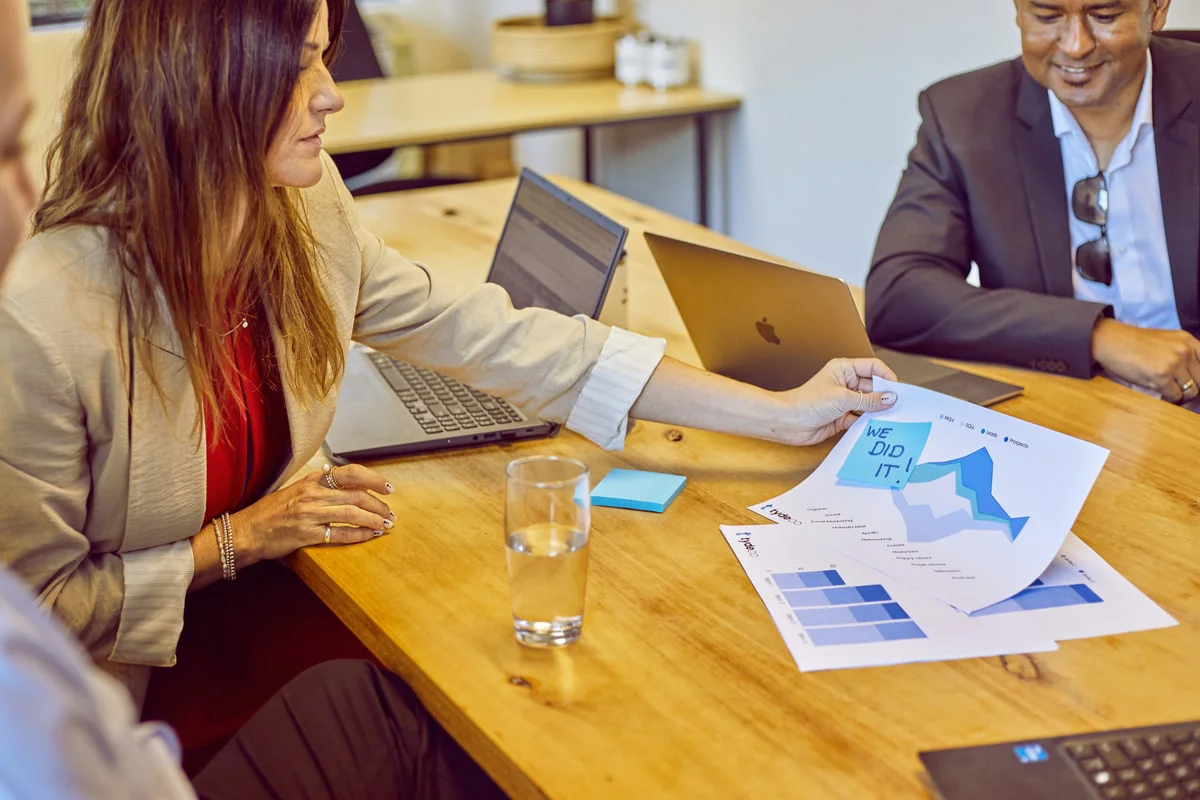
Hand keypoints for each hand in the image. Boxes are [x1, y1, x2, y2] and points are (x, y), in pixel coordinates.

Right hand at [230, 463, 395, 562]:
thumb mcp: (298, 491)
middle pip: (356, 495)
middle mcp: (312, 494)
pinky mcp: (306, 534)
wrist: (246, 531)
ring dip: (374, 519)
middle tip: (390, 513)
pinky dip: (359, 535)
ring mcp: (309, 514)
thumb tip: (351, 486)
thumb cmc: (272, 512)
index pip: (350, 473)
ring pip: (352, 513)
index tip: (388, 488)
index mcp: (312, 480)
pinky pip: (339, 534)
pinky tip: (370, 536)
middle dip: (379, 505)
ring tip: (386, 525)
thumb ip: (322, 488)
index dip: (373, 479)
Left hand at [771, 358, 898, 445]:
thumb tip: (890, 398)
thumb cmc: (807, 402)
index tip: (898, 389)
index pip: (873, 367)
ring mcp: (843, 401)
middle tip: (899, 407)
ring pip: (868, 404)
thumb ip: (869, 400)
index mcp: (844, 369)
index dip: (886, 376)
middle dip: (884, 396)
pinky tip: (876, 427)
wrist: (787, 422)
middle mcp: (845, 383)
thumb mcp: (843, 398)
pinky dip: (867, 423)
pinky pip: (860, 419)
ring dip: (877, 411)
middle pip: (873, 387)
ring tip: (891, 418)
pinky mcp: (841, 417)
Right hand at [1091, 319, 1199, 402]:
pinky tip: (1157, 389)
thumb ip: (1183, 352)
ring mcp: (1174, 364)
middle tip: (1178, 389)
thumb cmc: (1133, 342)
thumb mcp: (1166, 340)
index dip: (1199, 376)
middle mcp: (1184, 351)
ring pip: (1191, 390)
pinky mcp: (1161, 377)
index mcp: (1188, 340)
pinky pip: (1175, 396)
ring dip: (1180, 394)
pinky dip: (1168, 397)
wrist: (1110, 341)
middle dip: (1191, 387)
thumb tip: (1193, 374)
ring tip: (1167, 389)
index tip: (1193, 381)